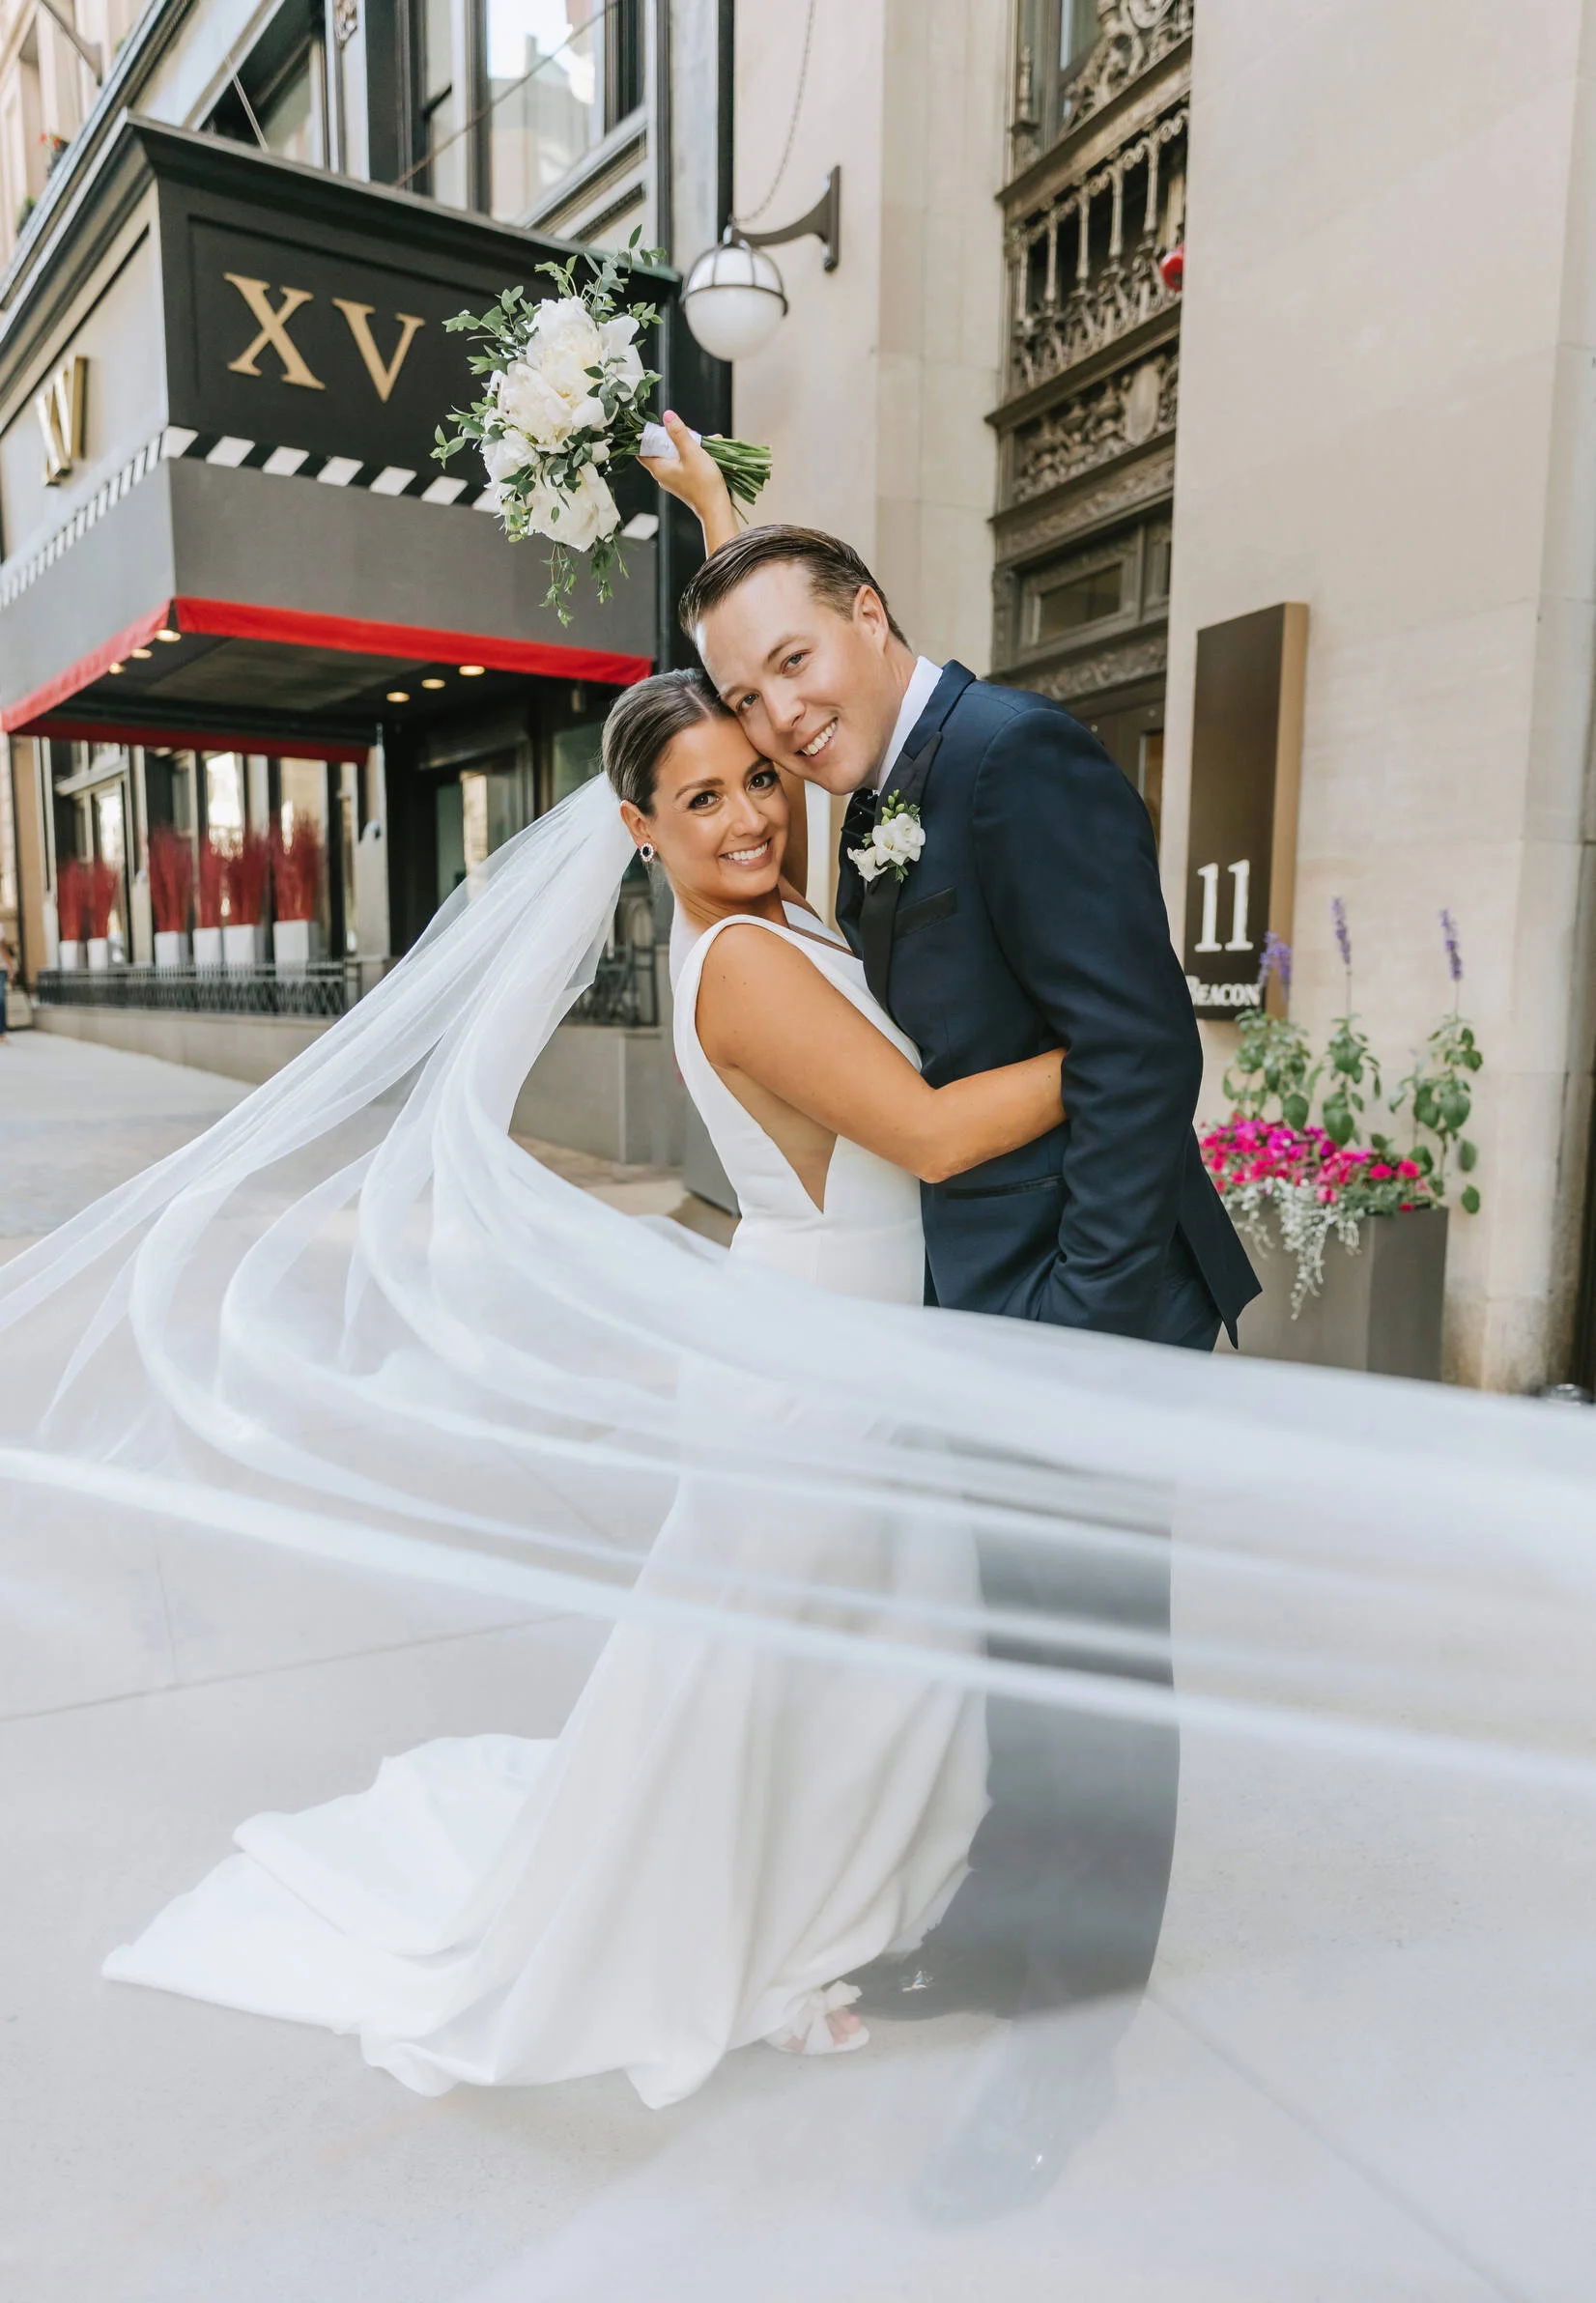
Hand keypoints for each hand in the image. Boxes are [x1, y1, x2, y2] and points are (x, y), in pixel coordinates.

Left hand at [640, 411, 738, 552]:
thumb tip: (667, 415)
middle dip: (673, 437)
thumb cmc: (703, 482)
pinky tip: (707, 449)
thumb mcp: (691, 452)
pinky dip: (693, 454)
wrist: (716, 508)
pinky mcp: (684, 482)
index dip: (646, 436)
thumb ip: (678, 433)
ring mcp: (673, 479)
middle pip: (660, 449)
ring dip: (687, 444)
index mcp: (658, 468)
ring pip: (674, 455)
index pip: (641, 450)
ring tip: (703, 440)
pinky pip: (684, 462)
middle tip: (687, 432)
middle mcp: (662, 475)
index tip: (657, 426)